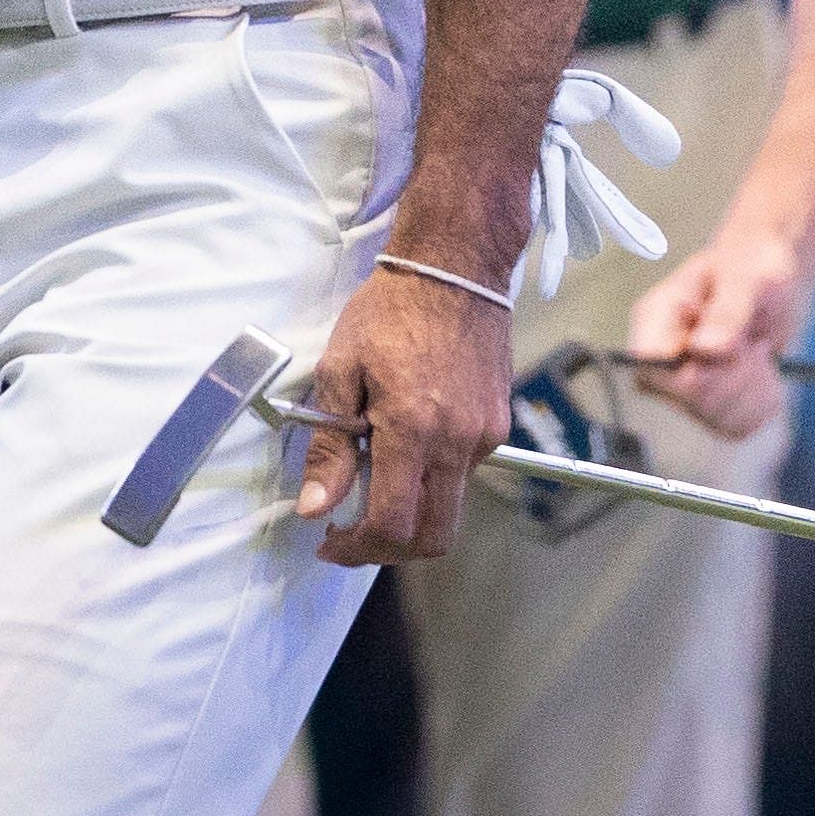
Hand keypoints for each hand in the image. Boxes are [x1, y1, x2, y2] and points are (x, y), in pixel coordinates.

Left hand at [290, 259, 508, 562]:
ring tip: (375, 480)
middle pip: (434, 537)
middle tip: (353, 533)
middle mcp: (458, 442)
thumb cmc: (390, 311)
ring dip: (412, 513)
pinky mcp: (499, 424)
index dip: (356, 548)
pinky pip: (465, 473)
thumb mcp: (340, 371)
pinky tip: (408, 445)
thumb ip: (329, 447)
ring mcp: (485, 436)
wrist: (454, 267)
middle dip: (389, 549)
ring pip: (452, 508)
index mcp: (412, 429)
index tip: (329, 540)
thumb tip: (315, 507)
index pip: (392, 525)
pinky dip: (433, 478)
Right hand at [622, 215, 813, 439]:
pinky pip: (735, 428)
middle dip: (736, 373)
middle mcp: (661, 358)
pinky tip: (761, 374)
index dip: (695, 367)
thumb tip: (705, 349)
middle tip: (751, 340)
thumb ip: (728, 311)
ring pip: (716, 419)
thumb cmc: (752, 265)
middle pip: (691, 398)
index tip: (732, 344)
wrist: (770, 277)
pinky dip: (760, 404)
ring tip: (755, 351)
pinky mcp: (709, 405)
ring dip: (752, 389)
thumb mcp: (747, 278)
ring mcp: (682, 387)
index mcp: (656, 319)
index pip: (651, 367)